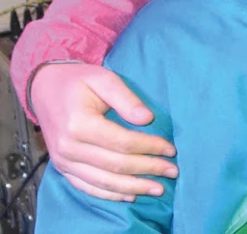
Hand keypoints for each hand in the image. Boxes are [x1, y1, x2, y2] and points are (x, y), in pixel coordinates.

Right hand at [30, 62, 177, 200]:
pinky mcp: (62, 168)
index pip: (123, 142)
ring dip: (133, 187)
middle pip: (116, 165)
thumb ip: (126, 98)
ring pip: (103, 182)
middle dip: (148, 169)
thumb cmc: (78, 82)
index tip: (171, 149)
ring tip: (158, 189)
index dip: (149, 147)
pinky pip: (87, 187)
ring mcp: (63, 161)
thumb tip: (147, 119)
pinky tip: (130, 195)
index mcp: (79, 124)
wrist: (45, 89)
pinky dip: (110, 194)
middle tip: (173, 171)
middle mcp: (69, 147)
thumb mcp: (104, 79)